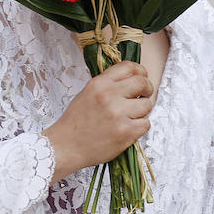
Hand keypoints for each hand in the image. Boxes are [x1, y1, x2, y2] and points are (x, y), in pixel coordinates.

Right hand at [44, 61, 155, 183]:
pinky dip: (140, 126)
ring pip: (147, 105)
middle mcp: (109, 95)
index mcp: (99, 83)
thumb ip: (108, 84)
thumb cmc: (75, 122)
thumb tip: (132, 79)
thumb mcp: (87, 93)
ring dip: (143, 111)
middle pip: (142, 83)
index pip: (129, 67)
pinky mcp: (125, 132)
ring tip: (132, 116)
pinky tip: (129, 128)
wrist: (65, 146)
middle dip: (147, 89)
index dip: (140, 71)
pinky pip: (146, 124)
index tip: (142, 76)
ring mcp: (118, 114)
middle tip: (145, 95)